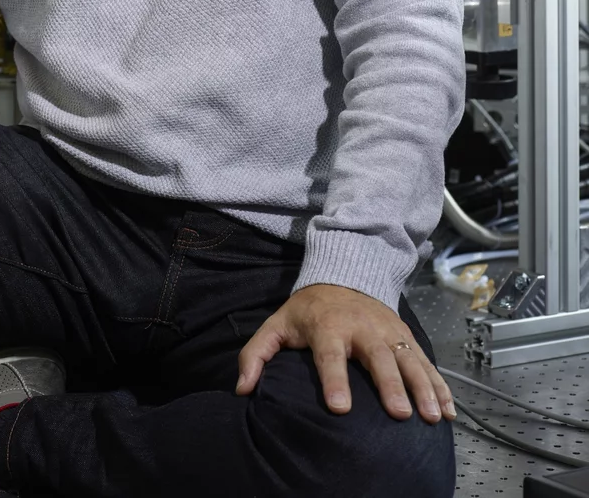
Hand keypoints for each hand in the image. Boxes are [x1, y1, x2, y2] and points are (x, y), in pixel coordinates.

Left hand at [235, 284, 456, 424]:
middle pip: (377, 357)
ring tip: (431, 416)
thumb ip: (256, 354)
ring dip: (422, 387)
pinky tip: (448, 410)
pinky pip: (425, 361)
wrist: (343, 273)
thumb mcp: (277, 324)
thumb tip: (242, 389)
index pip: (329, 354)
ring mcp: (387, 330)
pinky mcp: (404, 335)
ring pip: (407, 359)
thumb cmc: (308, 309)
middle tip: (399, 414)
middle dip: (389, 385)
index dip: (334, 380)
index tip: (339, 408)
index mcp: (327, 326)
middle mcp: (361, 327)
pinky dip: (439, 384)